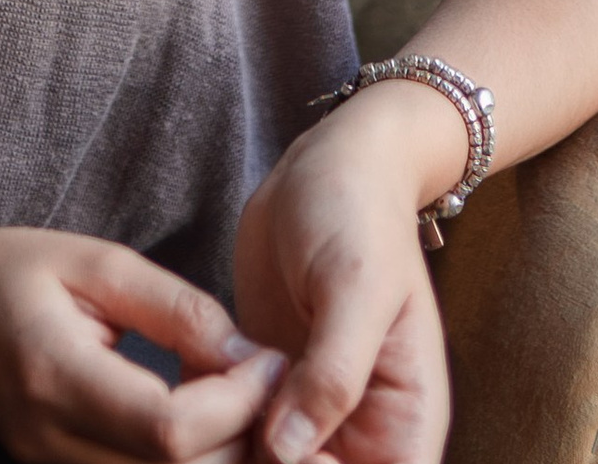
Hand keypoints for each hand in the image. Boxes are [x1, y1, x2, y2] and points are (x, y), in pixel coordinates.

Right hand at [0, 214, 288, 463]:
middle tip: (274, 386)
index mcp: (56, 377)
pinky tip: (214, 431)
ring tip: (250, 406)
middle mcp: (54, 444)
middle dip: (245, 440)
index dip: (235, 404)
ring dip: (225, 459)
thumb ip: (174, 307)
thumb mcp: (94, 260)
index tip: (268, 359)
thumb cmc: (11, 272)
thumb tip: (247, 354)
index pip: (166, 430)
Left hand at [232, 91, 451, 462]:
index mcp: (405, 424)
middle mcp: (361, 433)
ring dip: (228, 443)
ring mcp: (311, 414)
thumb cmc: (358, 214)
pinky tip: (192, 377)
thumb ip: (333, 374)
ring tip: (207, 389)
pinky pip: (238, 432)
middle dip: (262, 461)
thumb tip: (288, 453)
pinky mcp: (268, 390)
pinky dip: (210, 417)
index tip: (270, 444)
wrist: (327, 163)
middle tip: (227, 410)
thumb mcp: (355, 288)